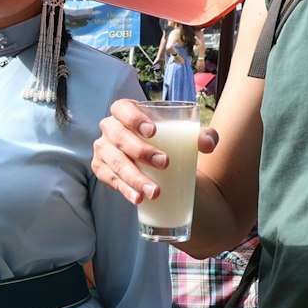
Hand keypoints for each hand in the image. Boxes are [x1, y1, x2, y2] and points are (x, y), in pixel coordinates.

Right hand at [91, 97, 217, 205]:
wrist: (157, 163)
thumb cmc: (171, 142)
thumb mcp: (188, 137)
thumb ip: (204, 136)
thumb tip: (206, 144)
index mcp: (126, 112)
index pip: (122, 109)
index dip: (133, 118)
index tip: (153, 132)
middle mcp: (110, 128)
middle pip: (118, 137)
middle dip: (140, 151)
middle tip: (164, 163)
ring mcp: (103, 149)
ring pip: (115, 162)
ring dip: (134, 177)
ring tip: (155, 191)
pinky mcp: (101, 169)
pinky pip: (110, 179)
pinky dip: (125, 190)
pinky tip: (138, 198)